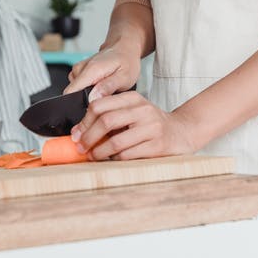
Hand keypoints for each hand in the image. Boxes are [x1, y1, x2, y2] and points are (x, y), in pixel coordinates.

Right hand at [63, 43, 140, 101]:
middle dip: (85, 101)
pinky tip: (99, 85)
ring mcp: (79, 69)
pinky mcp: (79, 71)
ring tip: (104, 90)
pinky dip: (87, 90)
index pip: (71, 92)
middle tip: (104, 98)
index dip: (77, 105)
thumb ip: (108, 87)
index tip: (90, 109)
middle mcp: (81, 68)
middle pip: (72, 94)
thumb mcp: (124, 77)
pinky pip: (78, 86)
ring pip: (75, 92)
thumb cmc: (127, 62)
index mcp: (91, 70)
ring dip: (88, 95)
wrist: (125, 48)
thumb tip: (92, 98)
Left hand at [70, 90, 196, 159]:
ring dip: (99, 152)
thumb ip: (111, 115)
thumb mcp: (133, 111)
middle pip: (106, 121)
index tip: (76, 133)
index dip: (84, 121)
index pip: (101, 105)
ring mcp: (151, 127)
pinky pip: (127, 155)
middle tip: (81, 147)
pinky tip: (111, 159)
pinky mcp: (156, 145)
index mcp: (133, 98)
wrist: (181, 131)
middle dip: (88, 137)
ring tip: (93, 156)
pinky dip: (114, 159)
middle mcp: (142, 110)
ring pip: (115, 141)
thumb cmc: (150, 123)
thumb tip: (80, 130)